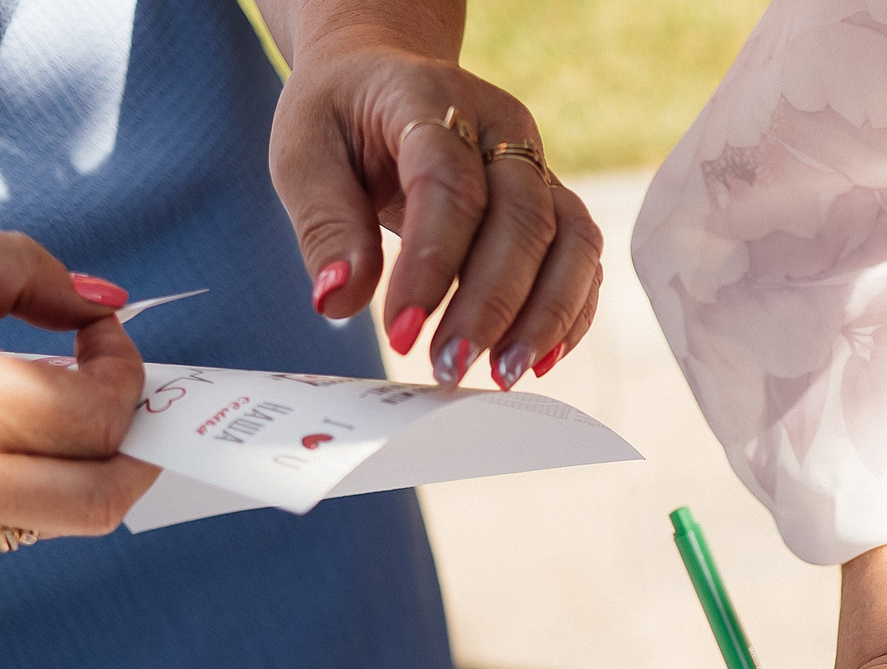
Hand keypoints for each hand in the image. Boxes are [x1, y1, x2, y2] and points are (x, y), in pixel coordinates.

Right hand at [0, 226, 153, 550]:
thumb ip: (14, 269)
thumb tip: (100, 303)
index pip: (92, 413)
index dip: (125, 368)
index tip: (101, 332)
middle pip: (105, 500)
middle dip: (142, 447)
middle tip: (132, 397)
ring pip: (65, 523)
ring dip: (95, 469)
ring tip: (76, 410)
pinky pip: (8, 519)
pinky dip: (35, 479)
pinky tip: (3, 430)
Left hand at [263, 7, 599, 387]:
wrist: (384, 74)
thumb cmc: (341, 117)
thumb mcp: (302, 154)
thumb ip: (323, 225)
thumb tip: (338, 299)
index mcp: (431, 100)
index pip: (447, 183)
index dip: (430, 263)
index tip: (401, 332)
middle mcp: (500, 129)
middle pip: (521, 218)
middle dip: (489, 304)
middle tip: (448, 367)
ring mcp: (537, 165)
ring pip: (571, 239)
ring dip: (545, 315)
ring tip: (503, 376)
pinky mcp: (554, 202)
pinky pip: (583, 260)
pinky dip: (570, 314)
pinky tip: (536, 361)